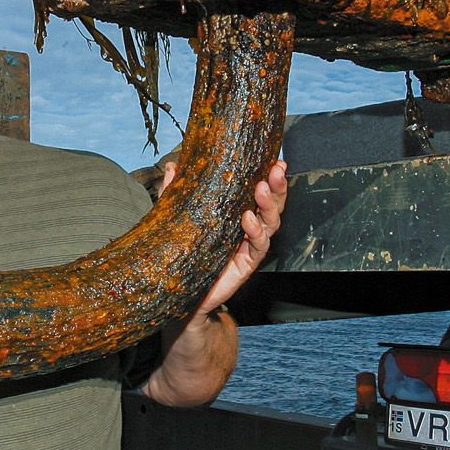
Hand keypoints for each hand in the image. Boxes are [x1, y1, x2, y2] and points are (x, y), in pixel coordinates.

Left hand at [162, 158, 287, 318]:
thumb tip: (172, 166)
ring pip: (270, 224)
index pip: (259, 191)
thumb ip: (177, 191)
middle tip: (276, 171)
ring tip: (261, 189)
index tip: (275, 160)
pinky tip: (248, 220)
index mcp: (237, 212)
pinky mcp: (246, 264)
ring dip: (269, 205)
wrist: (179, 289)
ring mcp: (248, 246)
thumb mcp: (179, 215)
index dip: (270, 176)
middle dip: (277, 186)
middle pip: (272, 205)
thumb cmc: (184, 250)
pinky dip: (255, 232)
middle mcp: (248, 228)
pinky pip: (258, 247)